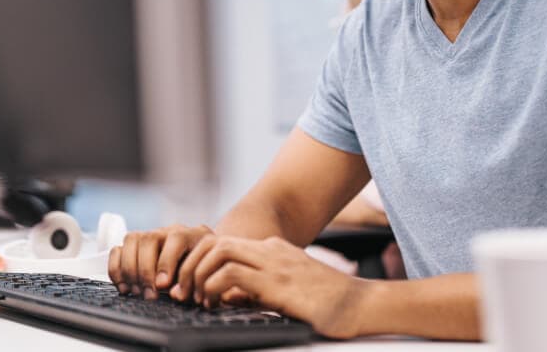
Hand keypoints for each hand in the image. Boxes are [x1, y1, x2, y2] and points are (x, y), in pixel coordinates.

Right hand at [107, 224, 212, 298]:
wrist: (201, 265)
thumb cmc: (203, 273)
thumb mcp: (204, 277)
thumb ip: (192, 283)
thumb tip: (174, 293)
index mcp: (192, 235)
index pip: (176, 239)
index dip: (167, 262)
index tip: (162, 285)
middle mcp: (168, 231)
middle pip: (149, 238)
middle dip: (145, 270)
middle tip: (149, 294)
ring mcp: (150, 236)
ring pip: (131, 240)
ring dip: (129, 269)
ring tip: (136, 292)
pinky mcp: (134, 247)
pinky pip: (117, 250)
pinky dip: (116, 269)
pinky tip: (124, 287)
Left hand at [172, 235, 369, 338]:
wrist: (362, 305)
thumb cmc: (329, 304)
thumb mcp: (286, 293)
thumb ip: (257, 290)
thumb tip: (224, 297)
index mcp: (274, 250)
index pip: (224, 244)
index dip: (201, 262)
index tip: (192, 286)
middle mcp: (271, 250)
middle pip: (215, 241)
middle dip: (191, 264)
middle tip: (184, 291)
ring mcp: (274, 263)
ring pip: (218, 251)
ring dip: (198, 274)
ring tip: (196, 298)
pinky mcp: (277, 282)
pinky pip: (230, 273)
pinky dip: (212, 286)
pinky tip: (213, 303)